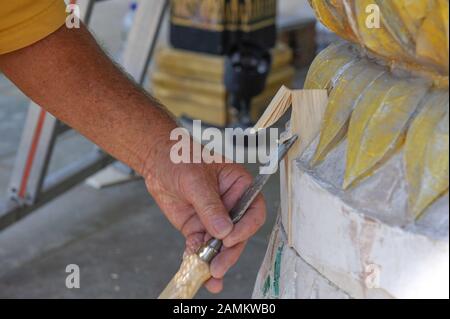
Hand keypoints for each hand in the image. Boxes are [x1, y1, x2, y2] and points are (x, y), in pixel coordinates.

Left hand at [143, 138, 265, 293]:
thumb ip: (210, 205)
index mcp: (239, 186)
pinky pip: (201, 246)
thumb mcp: (195, 179)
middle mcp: (231, 204)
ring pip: (221, 245)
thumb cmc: (180, 158)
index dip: (246, 227)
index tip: (230, 238)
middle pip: (238, 233)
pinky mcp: (198, 228)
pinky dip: (198, 258)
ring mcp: (214, 218)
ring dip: (216, 261)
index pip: (253, 210)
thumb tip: (224, 231)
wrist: (156, 162)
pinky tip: (196, 269)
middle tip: (219, 266)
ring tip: (210, 277)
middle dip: (230, 252)